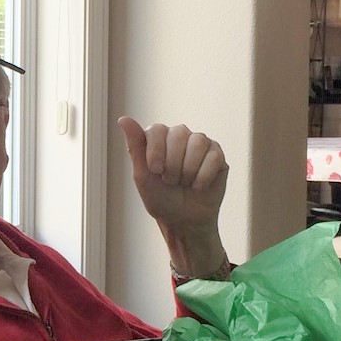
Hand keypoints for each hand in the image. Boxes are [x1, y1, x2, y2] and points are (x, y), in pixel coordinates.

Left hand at [118, 116, 228, 277]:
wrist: (184, 222)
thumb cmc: (162, 200)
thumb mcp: (143, 177)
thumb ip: (135, 147)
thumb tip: (123, 118)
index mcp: (159, 139)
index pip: (157, 129)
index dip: (156, 150)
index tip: (155, 170)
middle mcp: (180, 136)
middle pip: (179, 133)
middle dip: (173, 164)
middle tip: (171, 181)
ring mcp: (200, 144)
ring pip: (198, 142)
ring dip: (188, 170)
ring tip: (184, 184)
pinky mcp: (217, 155)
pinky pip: (213, 157)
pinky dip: (203, 177)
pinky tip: (198, 187)